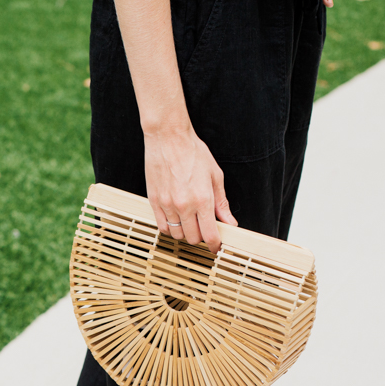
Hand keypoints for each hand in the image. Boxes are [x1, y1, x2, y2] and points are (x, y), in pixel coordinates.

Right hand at [143, 125, 236, 251]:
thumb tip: (229, 221)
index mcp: (203, 199)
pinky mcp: (155, 202)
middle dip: (201, 237)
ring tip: (189, 222)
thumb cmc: (193, 152)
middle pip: (193, 238)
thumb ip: (221, 202)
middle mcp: (185, 205)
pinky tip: (176, 219)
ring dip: (185, 233)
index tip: (215, 247)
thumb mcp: (214, 176)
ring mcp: (168, 205)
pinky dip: (170, 228)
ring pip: (177, 235)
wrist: (168, 138)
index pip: (209, 234)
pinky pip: (162, 226)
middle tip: (204, 228)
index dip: (214, 245)